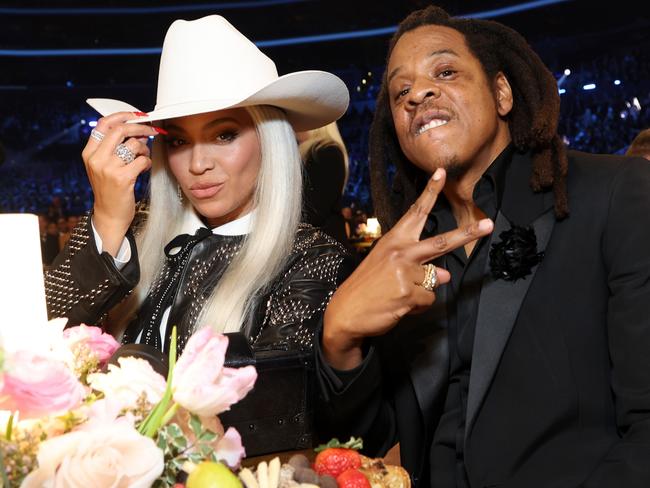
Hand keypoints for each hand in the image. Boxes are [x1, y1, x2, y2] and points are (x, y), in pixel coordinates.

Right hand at [81, 112, 160, 255]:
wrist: (109, 215)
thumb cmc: (109, 189)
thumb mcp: (103, 166)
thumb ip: (112, 147)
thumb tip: (136, 128)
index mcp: (89, 153)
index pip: (103, 124)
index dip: (122, 116)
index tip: (137, 115)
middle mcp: (96, 159)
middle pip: (120, 130)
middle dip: (140, 127)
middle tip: (152, 130)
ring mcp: (108, 168)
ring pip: (134, 145)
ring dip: (145, 148)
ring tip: (144, 156)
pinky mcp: (122, 178)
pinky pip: (142, 160)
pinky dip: (147, 162)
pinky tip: (143, 169)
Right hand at [323, 168, 492, 368]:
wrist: (345, 312)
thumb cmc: (366, 288)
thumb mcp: (388, 269)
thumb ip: (417, 267)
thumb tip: (445, 275)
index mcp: (394, 240)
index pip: (415, 213)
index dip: (430, 192)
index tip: (442, 173)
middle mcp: (400, 252)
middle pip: (441, 242)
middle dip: (468, 233)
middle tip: (489, 224)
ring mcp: (405, 272)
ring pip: (434, 281)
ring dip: (421, 292)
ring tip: (397, 295)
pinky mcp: (408, 293)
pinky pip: (428, 299)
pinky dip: (418, 306)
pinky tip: (398, 306)